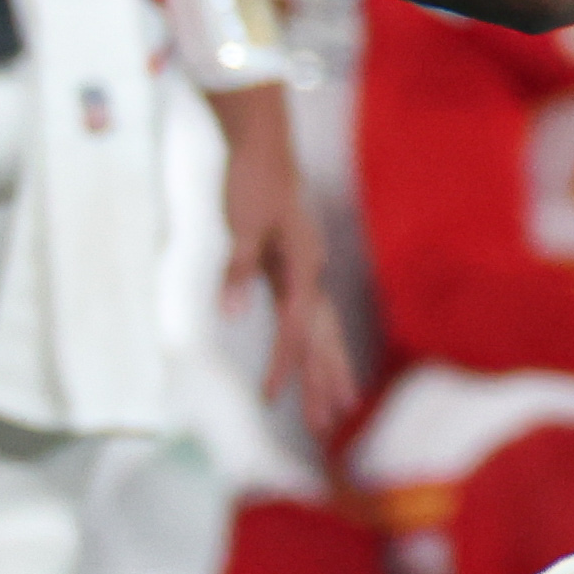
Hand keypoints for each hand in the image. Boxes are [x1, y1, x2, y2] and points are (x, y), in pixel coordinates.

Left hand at [211, 87, 355, 431]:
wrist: (264, 145)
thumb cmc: (252, 181)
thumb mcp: (241, 224)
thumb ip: (238, 271)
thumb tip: (233, 314)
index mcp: (303, 266)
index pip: (294, 330)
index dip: (283, 367)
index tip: (270, 400)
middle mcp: (314, 274)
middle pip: (322, 341)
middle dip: (325, 386)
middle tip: (325, 429)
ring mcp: (310, 272)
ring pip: (325, 333)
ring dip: (330, 372)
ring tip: (340, 408)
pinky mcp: (299, 268)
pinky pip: (314, 319)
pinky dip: (319, 347)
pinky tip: (321, 364)